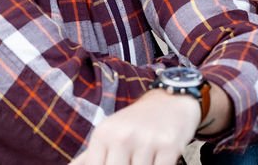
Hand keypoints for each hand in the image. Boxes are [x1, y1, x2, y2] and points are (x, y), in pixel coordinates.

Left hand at [70, 87, 198, 164]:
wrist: (170, 99)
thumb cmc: (135, 123)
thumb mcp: (108, 133)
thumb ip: (86, 158)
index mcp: (103, 135)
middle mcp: (122, 136)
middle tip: (129, 163)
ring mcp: (146, 140)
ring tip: (143, 160)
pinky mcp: (169, 145)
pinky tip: (156, 161)